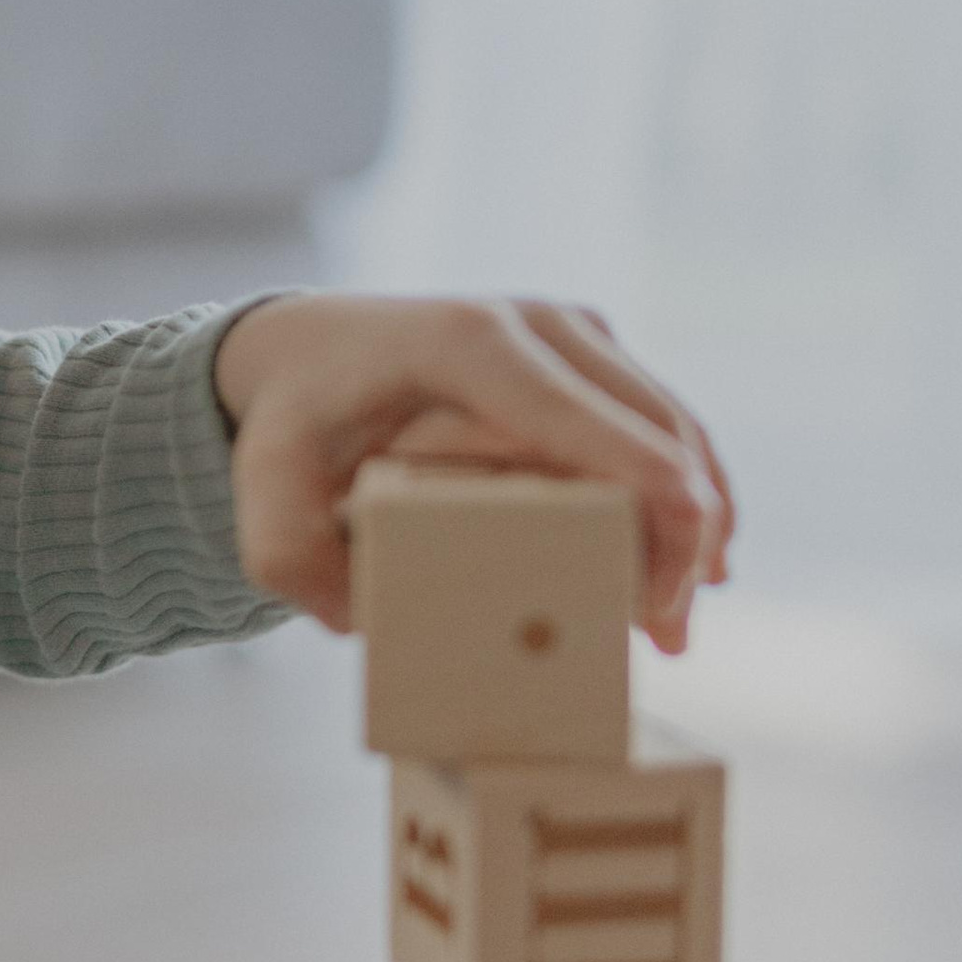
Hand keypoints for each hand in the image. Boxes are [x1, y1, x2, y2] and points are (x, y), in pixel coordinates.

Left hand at [212, 294, 733, 654]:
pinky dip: (688, 492)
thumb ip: (296, 565)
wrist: (306, 351)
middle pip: (654, 431)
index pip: (587, 421)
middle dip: (683, 538)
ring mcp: (571, 330)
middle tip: (669, 638)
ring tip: (674, 621)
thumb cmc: (292, 427)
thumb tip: (374, 621)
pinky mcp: (589, 350)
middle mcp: (535, 323)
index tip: (668, 589)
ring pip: (674, 427)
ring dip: (698, 522)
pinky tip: (692, 565)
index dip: (651, 499)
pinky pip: (663, 422)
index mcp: (467, 346)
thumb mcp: (263, 496)